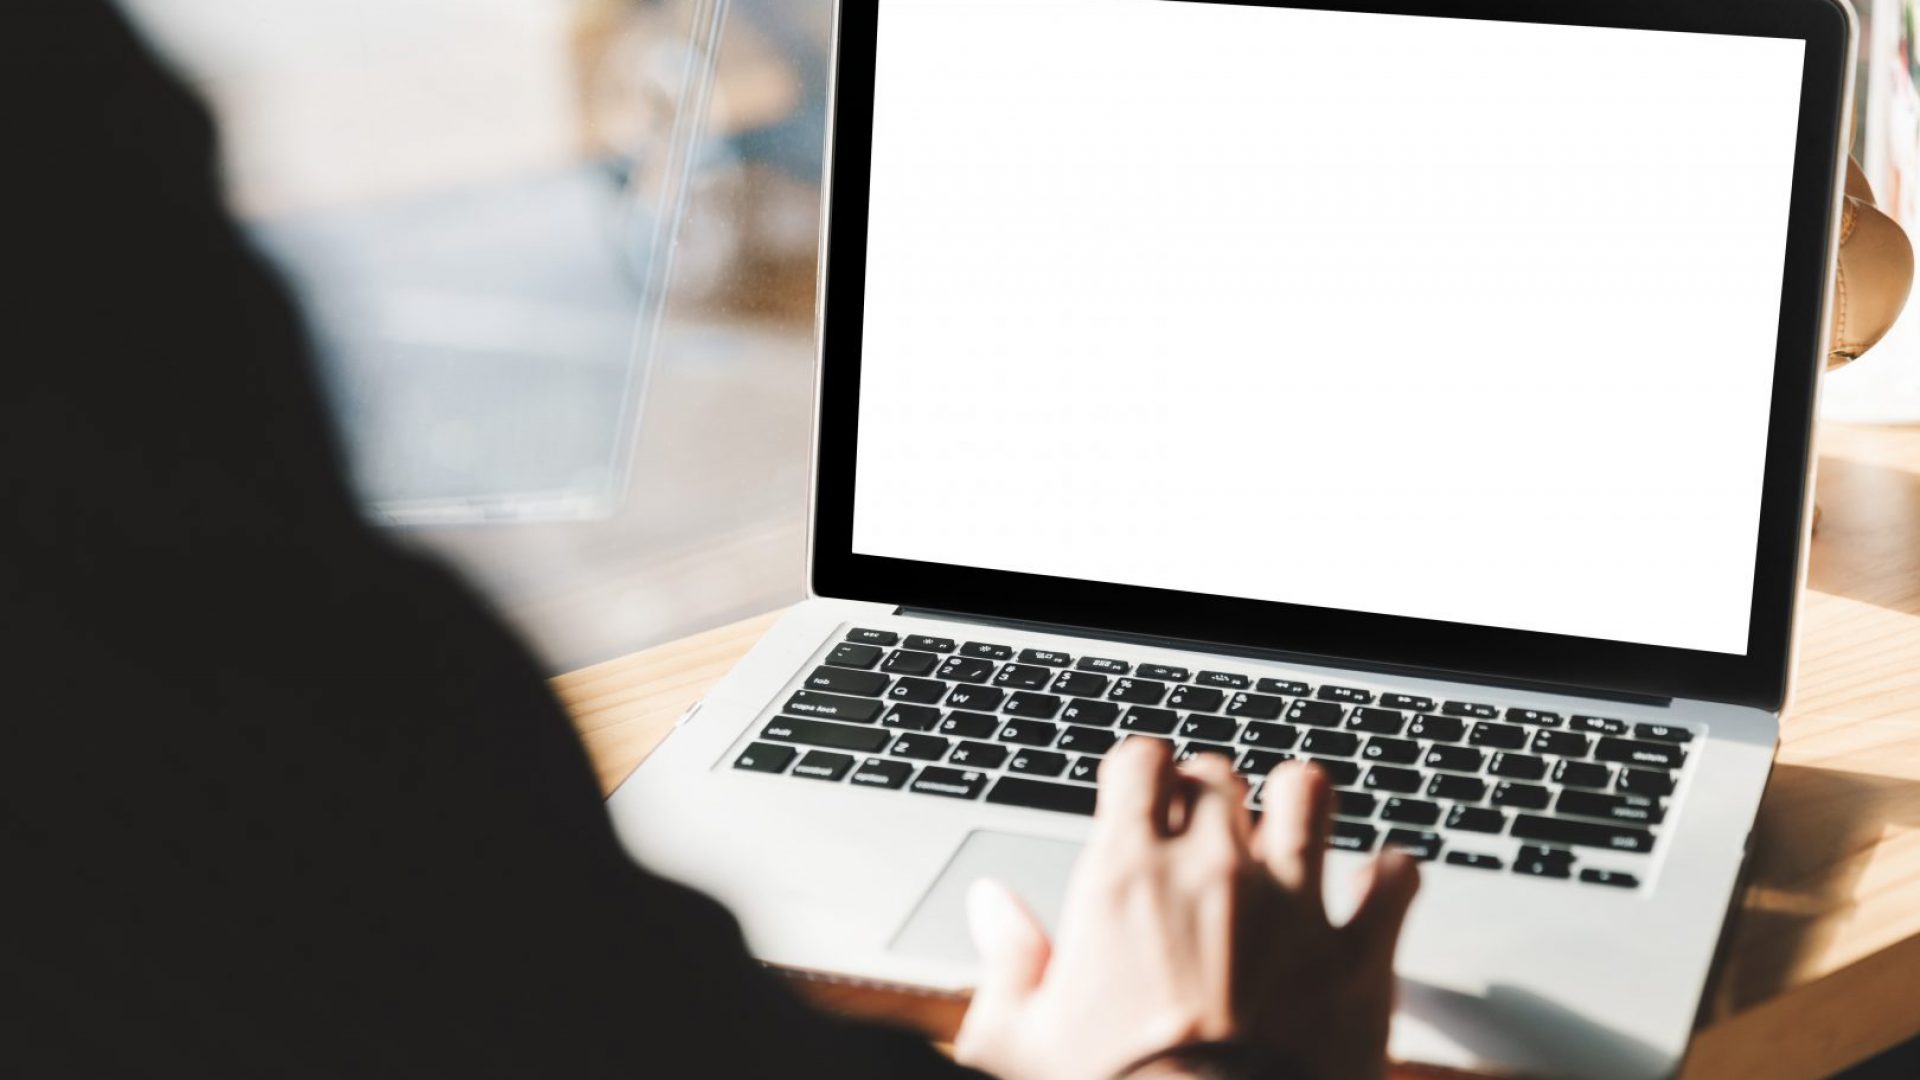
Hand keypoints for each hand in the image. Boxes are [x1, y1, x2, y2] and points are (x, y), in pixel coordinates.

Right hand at [953, 738, 1419, 1079]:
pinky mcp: (1358, 956)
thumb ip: (1009, 960)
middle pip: (1221, 775)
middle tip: (1209, 836)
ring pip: (1310, 793)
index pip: (1142, 761)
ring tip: (1295, 833)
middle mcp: (1214, 871)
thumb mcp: (1022, 1041)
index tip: (1145, 798)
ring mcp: (1293, 906)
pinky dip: (1391, 876)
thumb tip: (994, 908)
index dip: (1144, 773)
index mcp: (1127, 877)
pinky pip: (1396, 880)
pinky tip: (1378, 888)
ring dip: (1302, 806)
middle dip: (1214, 797)